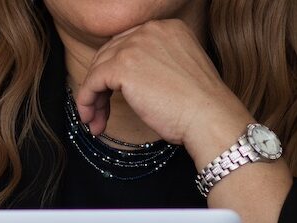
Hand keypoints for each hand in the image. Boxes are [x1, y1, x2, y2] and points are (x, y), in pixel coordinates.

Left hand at [72, 19, 252, 164]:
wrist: (209, 116)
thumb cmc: (200, 105)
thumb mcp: (178, 71)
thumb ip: (154, 64)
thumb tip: (126, 81)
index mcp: (167, 28)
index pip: (127, 45)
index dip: (115, 72)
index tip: (112, 95)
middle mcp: (150, 30)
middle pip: (110, 54)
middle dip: (101, 85)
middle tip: (100, 112)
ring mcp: (135, 45)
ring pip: (98, 69)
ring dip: (93, 98)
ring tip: (95, 121)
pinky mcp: (122, 66)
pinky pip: (92, 82)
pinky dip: (86, 101)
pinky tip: (91, 119)